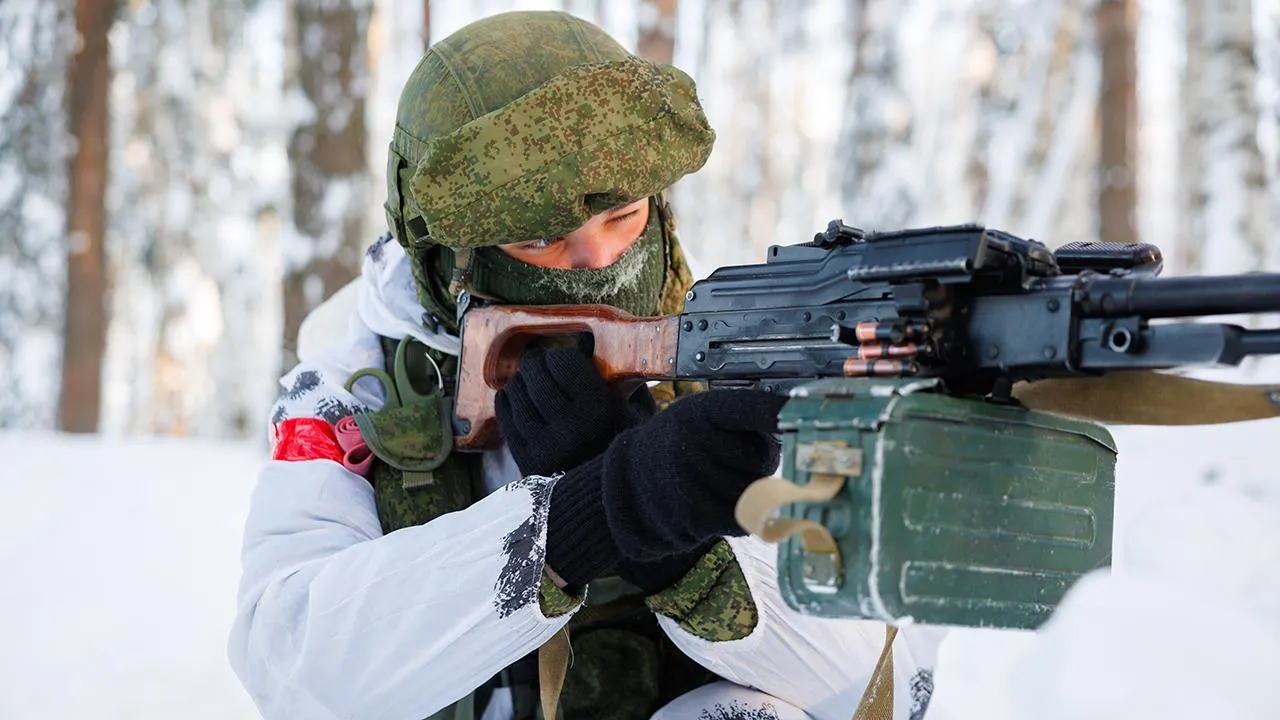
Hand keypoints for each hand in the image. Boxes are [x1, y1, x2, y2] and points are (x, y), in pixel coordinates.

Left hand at [495, 341, 652, 476]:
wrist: (613, 496)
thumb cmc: (627, 444)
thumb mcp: (636, 408)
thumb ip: (617, 375)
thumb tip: (588, 340)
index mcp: (601, 409)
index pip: (564, 363)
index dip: (560, 356)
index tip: (562, 358)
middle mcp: (571, 428)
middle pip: (537, 378)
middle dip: (534, 363)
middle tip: (537, 361)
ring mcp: (547, 446)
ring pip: (518, 398)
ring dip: (519, 382)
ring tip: (527, 379)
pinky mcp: (529, 462)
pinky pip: (507, 421)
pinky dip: (506, 402)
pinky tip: (512, 395)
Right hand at [601, 389, 786, 560]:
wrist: (627, 489)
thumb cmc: (675, 450)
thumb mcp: (698, 420)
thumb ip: (742, 423)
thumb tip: (797, 441)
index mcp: (701, 411)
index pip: (752, 408)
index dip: (782, 413)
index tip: (807, 414)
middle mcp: (695, 440)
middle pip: (764, 458)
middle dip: (758, 464)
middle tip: (725, 462)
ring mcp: (694, 480)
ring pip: (757, 492)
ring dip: (748, 494)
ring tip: (712, 484)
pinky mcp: (697, 516)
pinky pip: (744, 519)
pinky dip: (738, 517)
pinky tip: (712, 504)